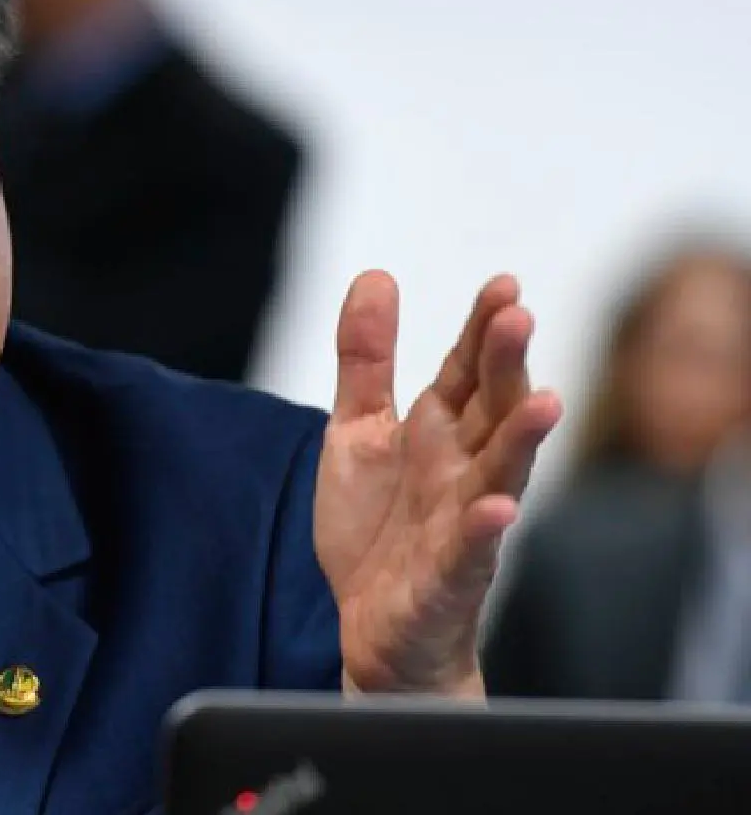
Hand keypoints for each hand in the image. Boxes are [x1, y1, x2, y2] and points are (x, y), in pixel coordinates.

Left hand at [315, 271, 562, 696]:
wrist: (377, 627)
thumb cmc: (380, 528)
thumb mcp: (358, 432)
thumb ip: (367, 361)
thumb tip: (376, 276)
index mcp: (439, 433)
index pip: (469, 371)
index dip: (484, 330)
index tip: (503, 285)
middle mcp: (462, 470)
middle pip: (493, 410)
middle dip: (507, 365)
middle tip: (519, 315)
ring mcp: (463, 523)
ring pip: (502, 475)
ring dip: (523, 440)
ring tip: (547, 400)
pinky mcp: (449, 577)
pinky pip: (472, 552)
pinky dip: (485, 529)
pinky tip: (498, 508)